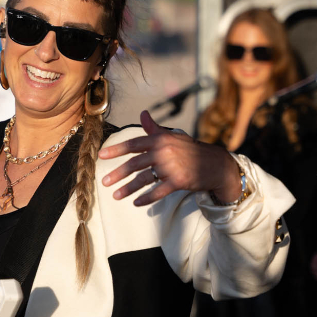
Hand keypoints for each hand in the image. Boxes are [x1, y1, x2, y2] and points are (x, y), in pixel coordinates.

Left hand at [99, 110, 241, 206]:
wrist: (215, 164)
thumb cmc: (191, 150)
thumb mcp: (172, 136)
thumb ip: (154, 128)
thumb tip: (143, 113)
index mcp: (160, 140)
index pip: (134, 144)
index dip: (116, 150)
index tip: (101, 155)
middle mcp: (164, 152)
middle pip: (135, 164)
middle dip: (117, 173)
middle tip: (104, 182)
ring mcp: (171, 167)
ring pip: (144, 179)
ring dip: (128, 189)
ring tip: (115, 196)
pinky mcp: (179, 181)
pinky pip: (158, 191)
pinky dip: (147, 198)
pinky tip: (136, 203)